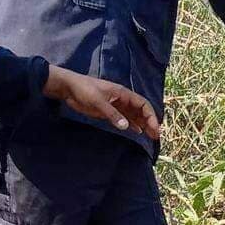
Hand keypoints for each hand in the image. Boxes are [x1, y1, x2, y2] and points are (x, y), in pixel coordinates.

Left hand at [45, 67, 160, 140]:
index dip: (151, 116)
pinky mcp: (109, 111)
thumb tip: (126, 127)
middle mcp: (123, 99)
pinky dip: (132, 124)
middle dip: (150, 122)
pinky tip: (137, 132)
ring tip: (150, 136)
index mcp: (123, 93)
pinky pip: (125, 118)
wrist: (69, 88)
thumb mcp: (98, 102)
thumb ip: (112, 114)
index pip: (143, 104)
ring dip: (143, 124)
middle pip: (141, 111)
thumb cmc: (84, 90)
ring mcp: (116, 105)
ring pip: (134, 115)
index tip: (154, 128)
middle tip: (155, 136)